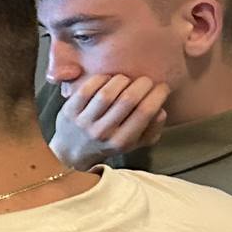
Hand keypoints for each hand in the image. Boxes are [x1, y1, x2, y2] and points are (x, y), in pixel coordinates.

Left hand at [49, 73, 168, 168]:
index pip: (145, 112)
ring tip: (127, 79)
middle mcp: (103, 132)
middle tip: (146, 80)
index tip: (162, 87)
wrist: (72, 152)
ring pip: (107, 93)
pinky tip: (107, 79)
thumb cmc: (109, 143)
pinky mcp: (69, 111)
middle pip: (128, 100)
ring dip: (121, 80)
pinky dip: (100, 79)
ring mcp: (84, 122)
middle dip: (143, 84)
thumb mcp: (135, 143)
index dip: (158, 94)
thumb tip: (161, 110)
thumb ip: (152, 129)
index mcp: (122, 141)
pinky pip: (86, 89)